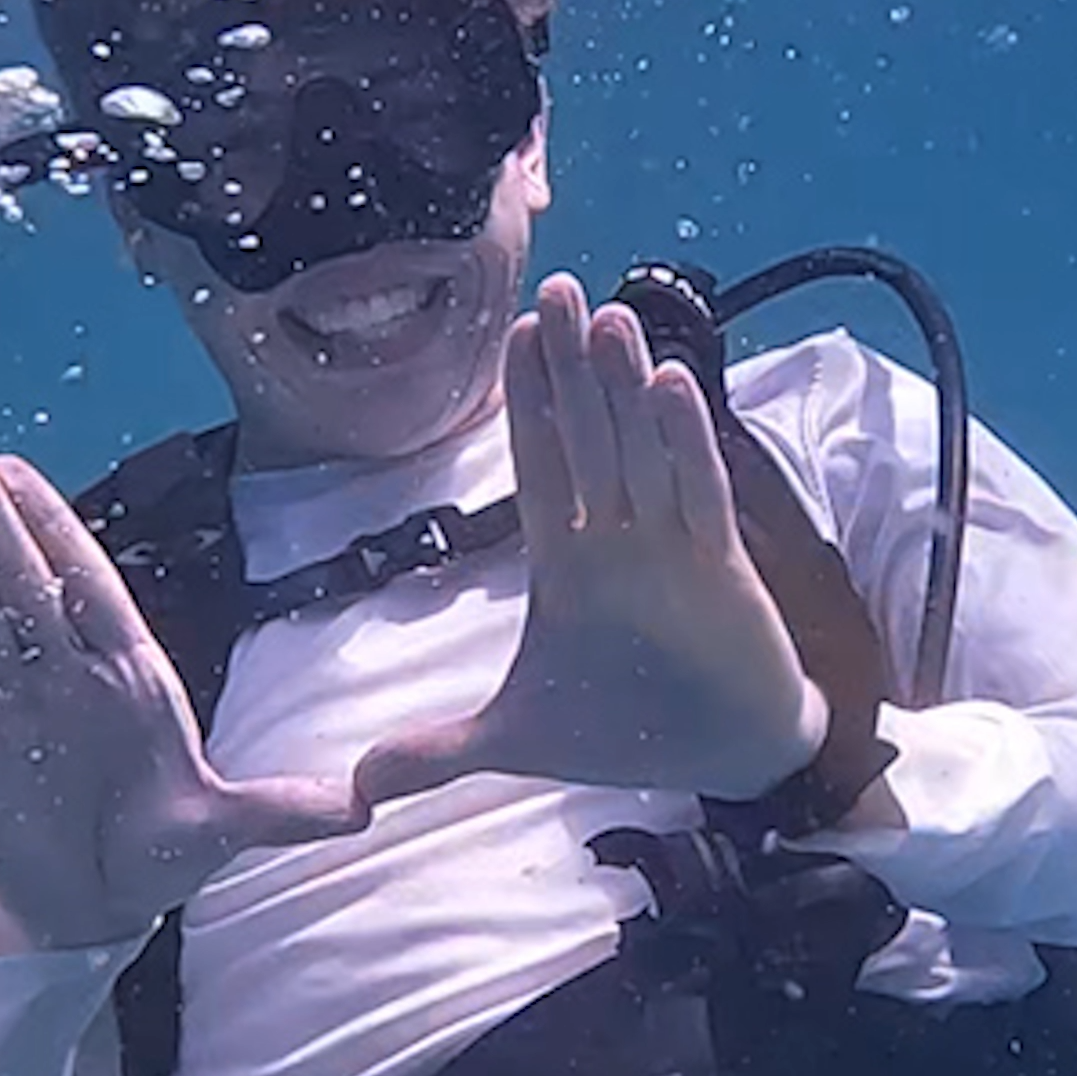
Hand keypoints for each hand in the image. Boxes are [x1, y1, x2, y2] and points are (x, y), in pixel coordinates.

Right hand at [0, 432, 365, 949]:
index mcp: (132, 677)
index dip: (51, 527)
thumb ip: (281, 811)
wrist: (93, 908)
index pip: (87, 585)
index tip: (14, 469)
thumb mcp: (222, 833)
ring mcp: (21, 702)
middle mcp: (71, 676)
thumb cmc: (158, 858)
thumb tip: (361, 807)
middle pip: (22, 580)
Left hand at [356, 274, 826, 807]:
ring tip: (606, 314)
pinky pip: (697, 494)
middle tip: (556, 287)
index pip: (540, 463)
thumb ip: (436, 752)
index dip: (528, 401)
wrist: (722, 760)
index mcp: (568, 561)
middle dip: (569, 366)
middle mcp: (619, 538)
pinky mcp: (720, 569)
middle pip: (588, 435)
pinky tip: (669, 384)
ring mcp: (671, 546)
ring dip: (624, 385)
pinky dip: (685, 443)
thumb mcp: (514, 742)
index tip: (515, 335)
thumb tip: (354, 788)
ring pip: (641, 448)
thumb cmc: (628, 731)